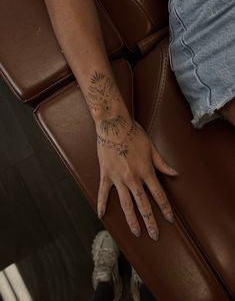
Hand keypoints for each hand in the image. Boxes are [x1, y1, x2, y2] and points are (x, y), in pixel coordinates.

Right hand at [96, 116, 178, 240]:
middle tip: (154, 235)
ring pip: (125, 203)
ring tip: (135, 232)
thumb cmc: (134, 134)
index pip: (158, 195)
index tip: (169, 220)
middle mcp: (133, 178)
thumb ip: (162, 163)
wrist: (114, 125)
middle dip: (150, 221)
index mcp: (146, 171)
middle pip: (143, 204)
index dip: (165, 209)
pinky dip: (102, 204)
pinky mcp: (105, 174)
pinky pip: (103, 192)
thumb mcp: (152, 147)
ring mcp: (118, 178)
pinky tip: (101, 215)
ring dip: (131, 219)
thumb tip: (175, 174)